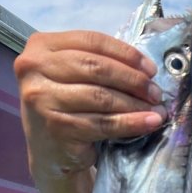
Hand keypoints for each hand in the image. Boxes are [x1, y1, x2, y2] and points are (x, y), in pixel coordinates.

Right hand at [14, 30, 165, 177]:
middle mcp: (34, 69)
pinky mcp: (56, 127)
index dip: (126, 54)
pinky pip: (104, 123)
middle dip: (134, 80)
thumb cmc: (68, 107)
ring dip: (136, 104)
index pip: (91, 41)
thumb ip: (99, 63)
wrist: (49, 151)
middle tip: (156, 92)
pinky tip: (149, 123)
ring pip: (102, 96)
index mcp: (40, 46)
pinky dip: (131, 123)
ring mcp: (42, 99)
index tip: (151, 69)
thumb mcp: (74, 76)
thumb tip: (147, 70)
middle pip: (97, 67)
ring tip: (157, 110)